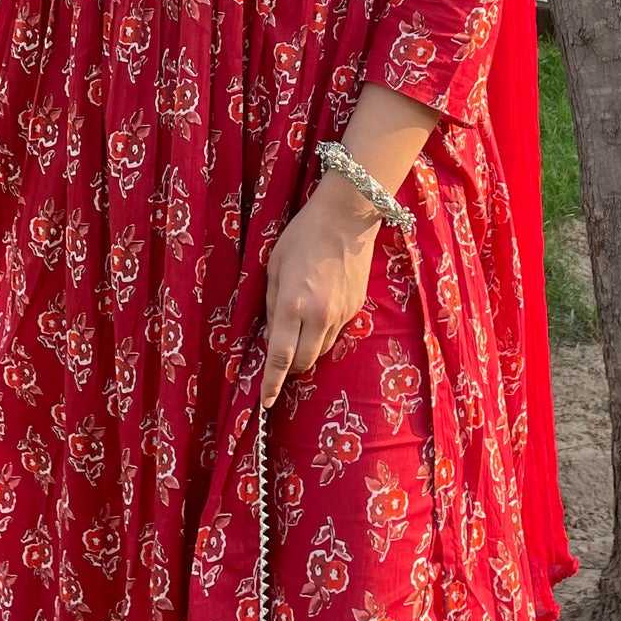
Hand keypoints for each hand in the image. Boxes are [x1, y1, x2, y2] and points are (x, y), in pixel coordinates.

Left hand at [257, 175, 382, 410]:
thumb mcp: (274, 267)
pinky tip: (319, 310)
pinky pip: (335, 334)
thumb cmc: (302, 236)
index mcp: (291, 304)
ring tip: (300, 328)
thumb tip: (271, 334)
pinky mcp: (355, 309)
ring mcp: (340, 314)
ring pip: (320, 351)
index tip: (265, 401)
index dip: (271, 383)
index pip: (279, 356)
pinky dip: (323, 333)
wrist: (346, 218)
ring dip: (307, 350)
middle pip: (302, 362)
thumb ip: (271, 304)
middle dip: (289, 367)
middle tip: (281, 355)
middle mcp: (318, 315)